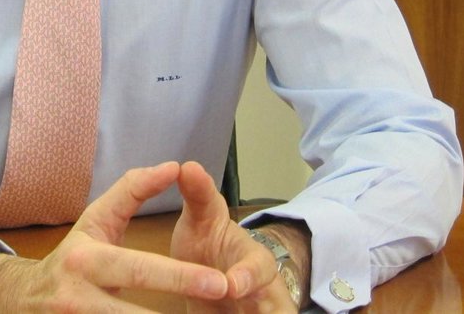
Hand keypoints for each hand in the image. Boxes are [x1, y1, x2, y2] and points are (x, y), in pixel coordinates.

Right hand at [0, 162, 230, 312]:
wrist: (24, 299)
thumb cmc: (73, 255)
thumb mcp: (96, 219)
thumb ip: (133, 191)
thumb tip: (173, 167)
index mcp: (86, 259)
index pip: (140, 268)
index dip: (181, 276)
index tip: (218, 281)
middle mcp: (78, 298)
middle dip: (176, 308)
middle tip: (218, 299)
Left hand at [170, 161, 297, 312]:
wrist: (219, 275)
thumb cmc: (211, 245)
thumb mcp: (204, 219)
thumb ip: (199, 194)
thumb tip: (187, 164)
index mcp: (254, 261)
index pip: (258, 269)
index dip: (247, 278)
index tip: (231, 285)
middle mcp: (264, 290)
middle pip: (275, 306)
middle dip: (268, 309)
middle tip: (240, 301)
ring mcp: (260, 309)